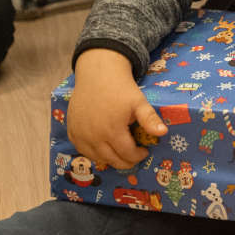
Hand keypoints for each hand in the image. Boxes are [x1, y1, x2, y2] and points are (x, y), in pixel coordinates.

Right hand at [68, 49, 164, 169]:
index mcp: (112, 130)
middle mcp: (93, 136)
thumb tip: (163, 132)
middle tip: (133, 156)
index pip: (127, 154)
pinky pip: (82, 150)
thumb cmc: (120, 88)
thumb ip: (150, 119)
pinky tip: (104, 147)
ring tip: (120, 152)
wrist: (97, 73)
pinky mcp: (72, 131)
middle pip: (112, 160)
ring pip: (96, 158)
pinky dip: (94, 153)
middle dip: (126, 161)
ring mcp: (80, 135)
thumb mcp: (139, 102)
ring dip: (110, 159)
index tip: (144, 151)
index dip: (138, 156)